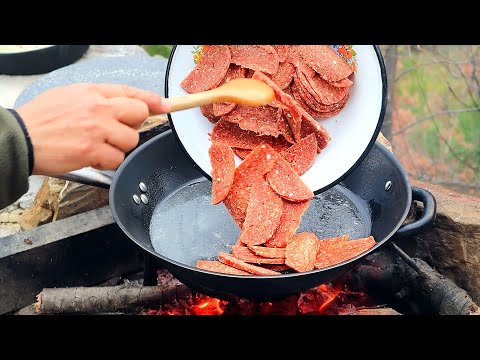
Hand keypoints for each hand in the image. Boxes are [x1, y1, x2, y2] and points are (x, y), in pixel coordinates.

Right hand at [16, 83, 170, 175]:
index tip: (165, 105)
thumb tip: (121, 106)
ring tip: (97, 145)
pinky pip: (117, 159)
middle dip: (132, 124)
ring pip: (131, 139)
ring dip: (119, 146)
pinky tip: (92, 156)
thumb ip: (97, 99)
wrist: (20, 139)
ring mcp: (96, 129)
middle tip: (116, 130)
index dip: (151, 99)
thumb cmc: (41, 119)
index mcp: (91, 92)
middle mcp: (97, 108)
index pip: (130, 92)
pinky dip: (108, 161)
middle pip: (139, 114)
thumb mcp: (69, 96)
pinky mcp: (92, 150)